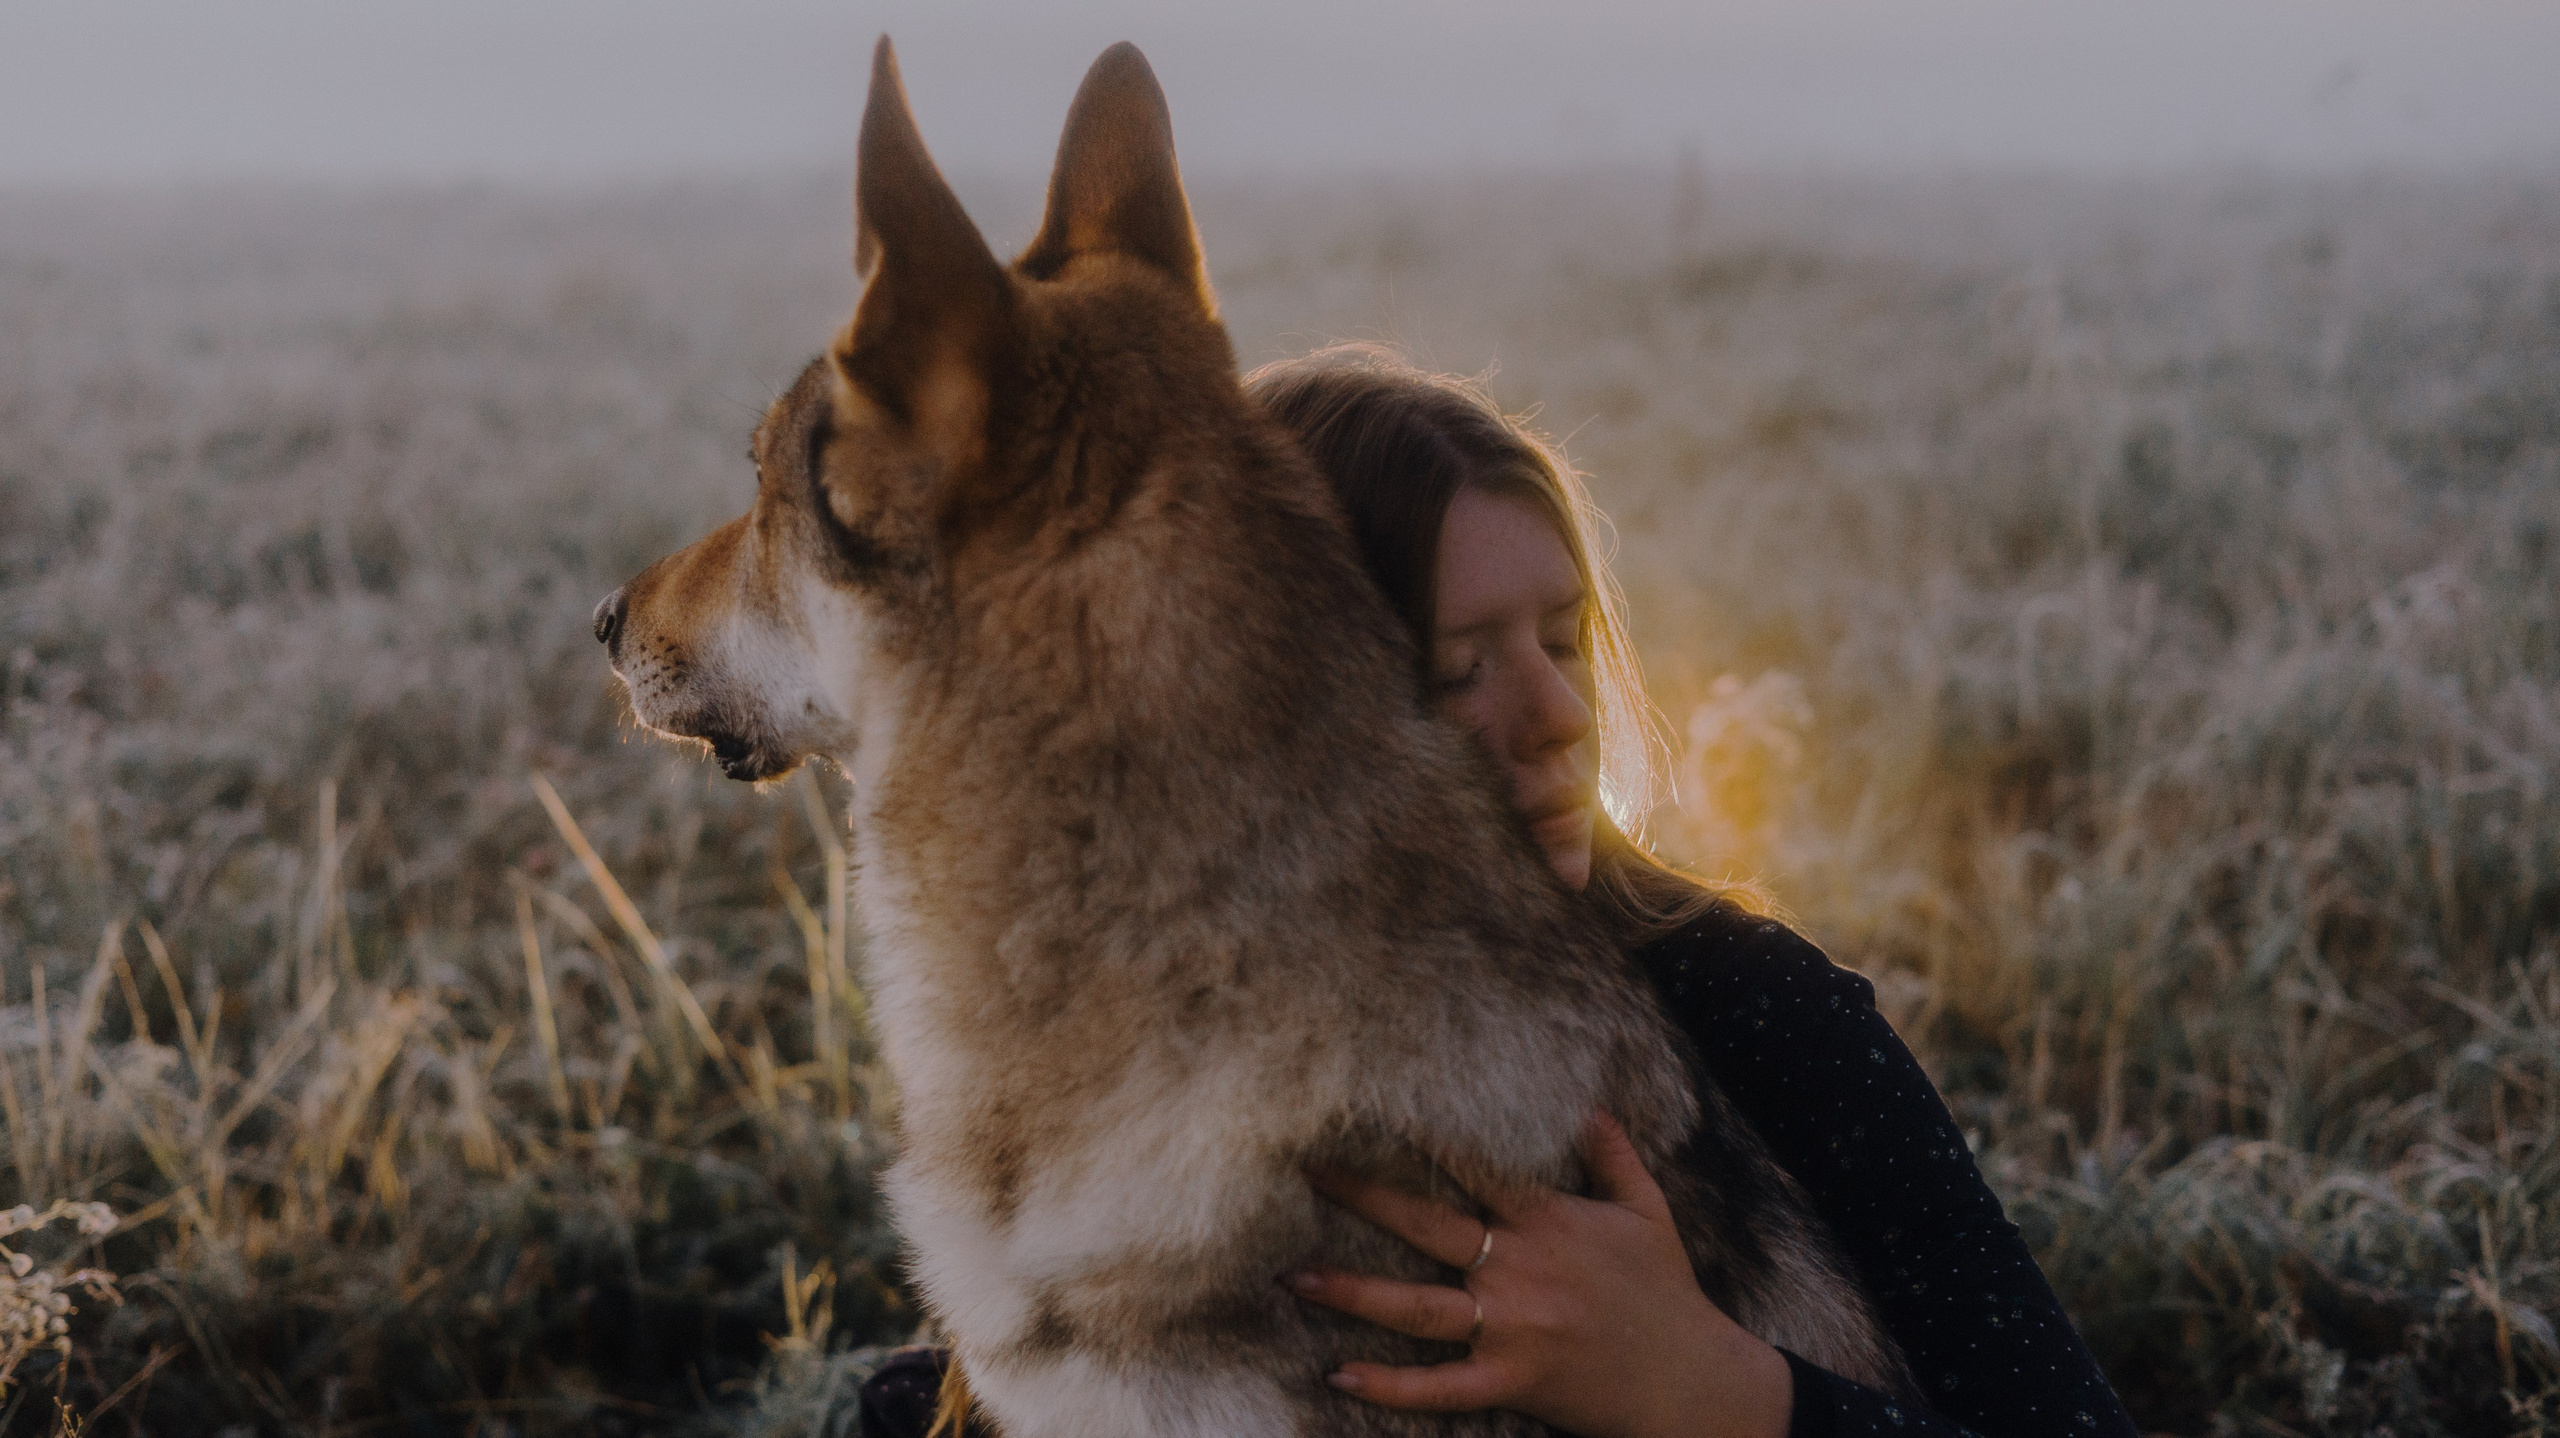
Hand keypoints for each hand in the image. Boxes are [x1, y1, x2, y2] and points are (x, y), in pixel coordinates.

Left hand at [1288, 1112, 1792, 1437]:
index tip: (1370, 1106)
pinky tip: (1340, 1375)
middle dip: (1363, 1195)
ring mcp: (1512, 1330)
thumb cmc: (1669, 1294)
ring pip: (1417, 1309)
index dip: (1422, 1135)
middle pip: (1426, 1226)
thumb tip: (1592, 1107)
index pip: (1474, 1166)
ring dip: (1353, 1293)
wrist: (1693, 1381)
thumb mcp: (1648, 1213)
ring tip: (1295, 1278)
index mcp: (1548, 1221)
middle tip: (1306, 1170)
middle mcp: (1520, 1270)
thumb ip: (1615, 1158)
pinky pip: (1441, 1388)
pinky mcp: (1512, 1382)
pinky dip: (1390, 1386)